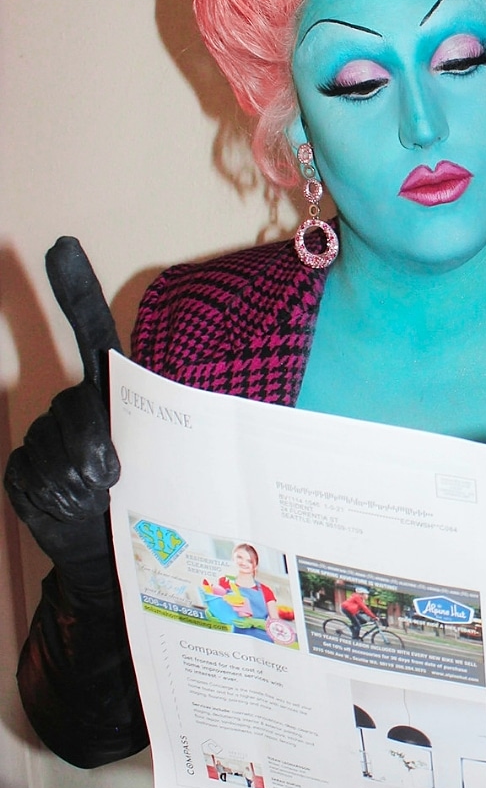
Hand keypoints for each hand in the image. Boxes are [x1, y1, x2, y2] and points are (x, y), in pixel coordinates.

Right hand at [4, 238, 120, 590]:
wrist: (110, 543)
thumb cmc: (147, 492)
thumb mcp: (161, 462)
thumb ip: (145, 446)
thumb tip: (105, 457)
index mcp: (110, 389)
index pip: (89, 331)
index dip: (74, 289)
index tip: (63, 244)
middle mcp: (71, 402)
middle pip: (75, 411)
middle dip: (95, 448)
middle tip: (114, 478)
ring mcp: (42, 431)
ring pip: (57, 449)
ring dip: (82, 482)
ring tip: (99, 497)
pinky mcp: (21, 466)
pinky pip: (35, 475)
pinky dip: (58, 498)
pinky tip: (72, 505)